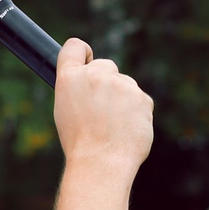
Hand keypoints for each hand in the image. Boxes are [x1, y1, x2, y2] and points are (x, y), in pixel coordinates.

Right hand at [52, 39, 153, 176]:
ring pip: (125, 85)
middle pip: (105, 66)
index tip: (88, 60)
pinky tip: (126, 130)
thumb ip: (80, 88)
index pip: (74, 47)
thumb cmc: (80, 142)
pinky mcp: (143, 97)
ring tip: (113, 127)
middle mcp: (96, 74)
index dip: (83, 53)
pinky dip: (136, 113)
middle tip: (101, 111)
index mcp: (70, 77)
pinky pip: (140, 100)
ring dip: (123, 100)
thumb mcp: (66, 109)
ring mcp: (122, 84)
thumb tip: (94, 79)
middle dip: (106, 82)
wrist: (102, 163)